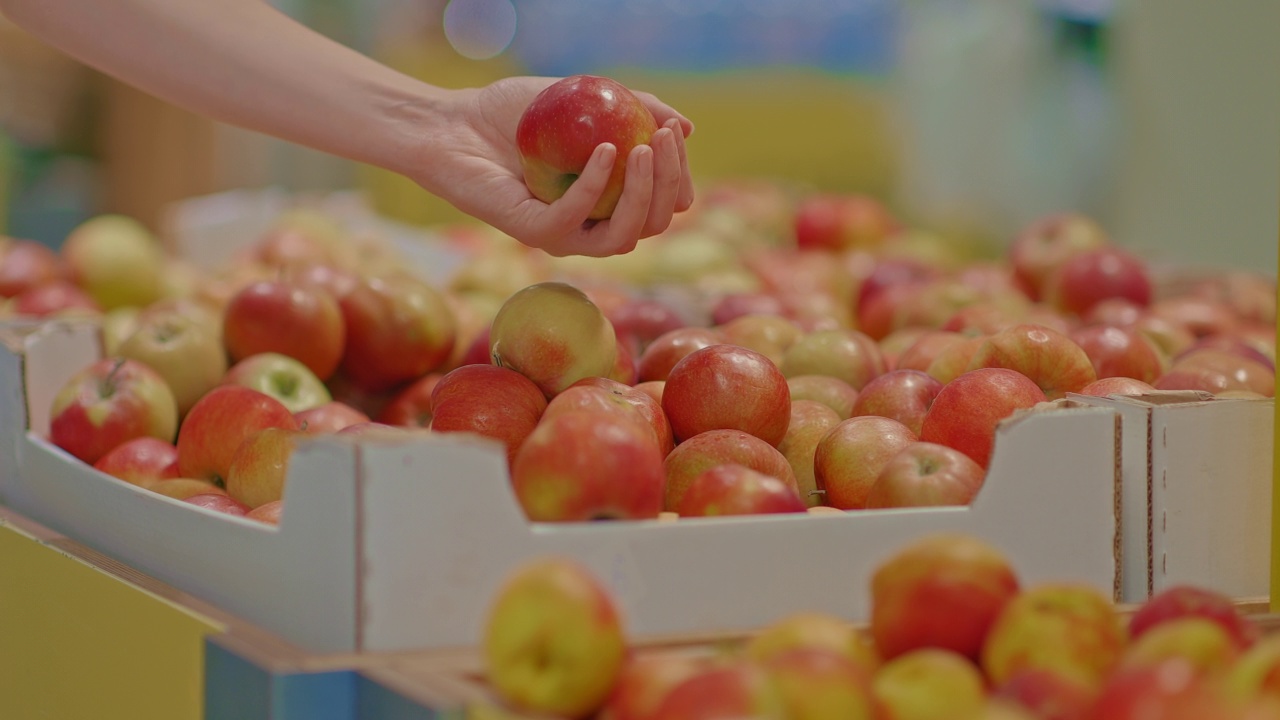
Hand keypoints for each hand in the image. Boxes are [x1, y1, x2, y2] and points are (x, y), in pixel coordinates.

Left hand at [407, 76, 693, 257]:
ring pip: (623, 235)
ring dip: (644, 195)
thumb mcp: (587, 98)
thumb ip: (635, 107)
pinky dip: (596, 186)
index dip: (679, 176)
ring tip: (646, 149)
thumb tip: (686, 128)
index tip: (676, 136)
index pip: (662, 204)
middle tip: (665, 138)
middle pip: (652, 223)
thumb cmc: (516, 112)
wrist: (455, 124)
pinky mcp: (534, 233)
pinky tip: (605, 150)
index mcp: (609, 204)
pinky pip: (575, 220)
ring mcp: (564, 234)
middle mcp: (591, 226)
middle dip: (670, 183)